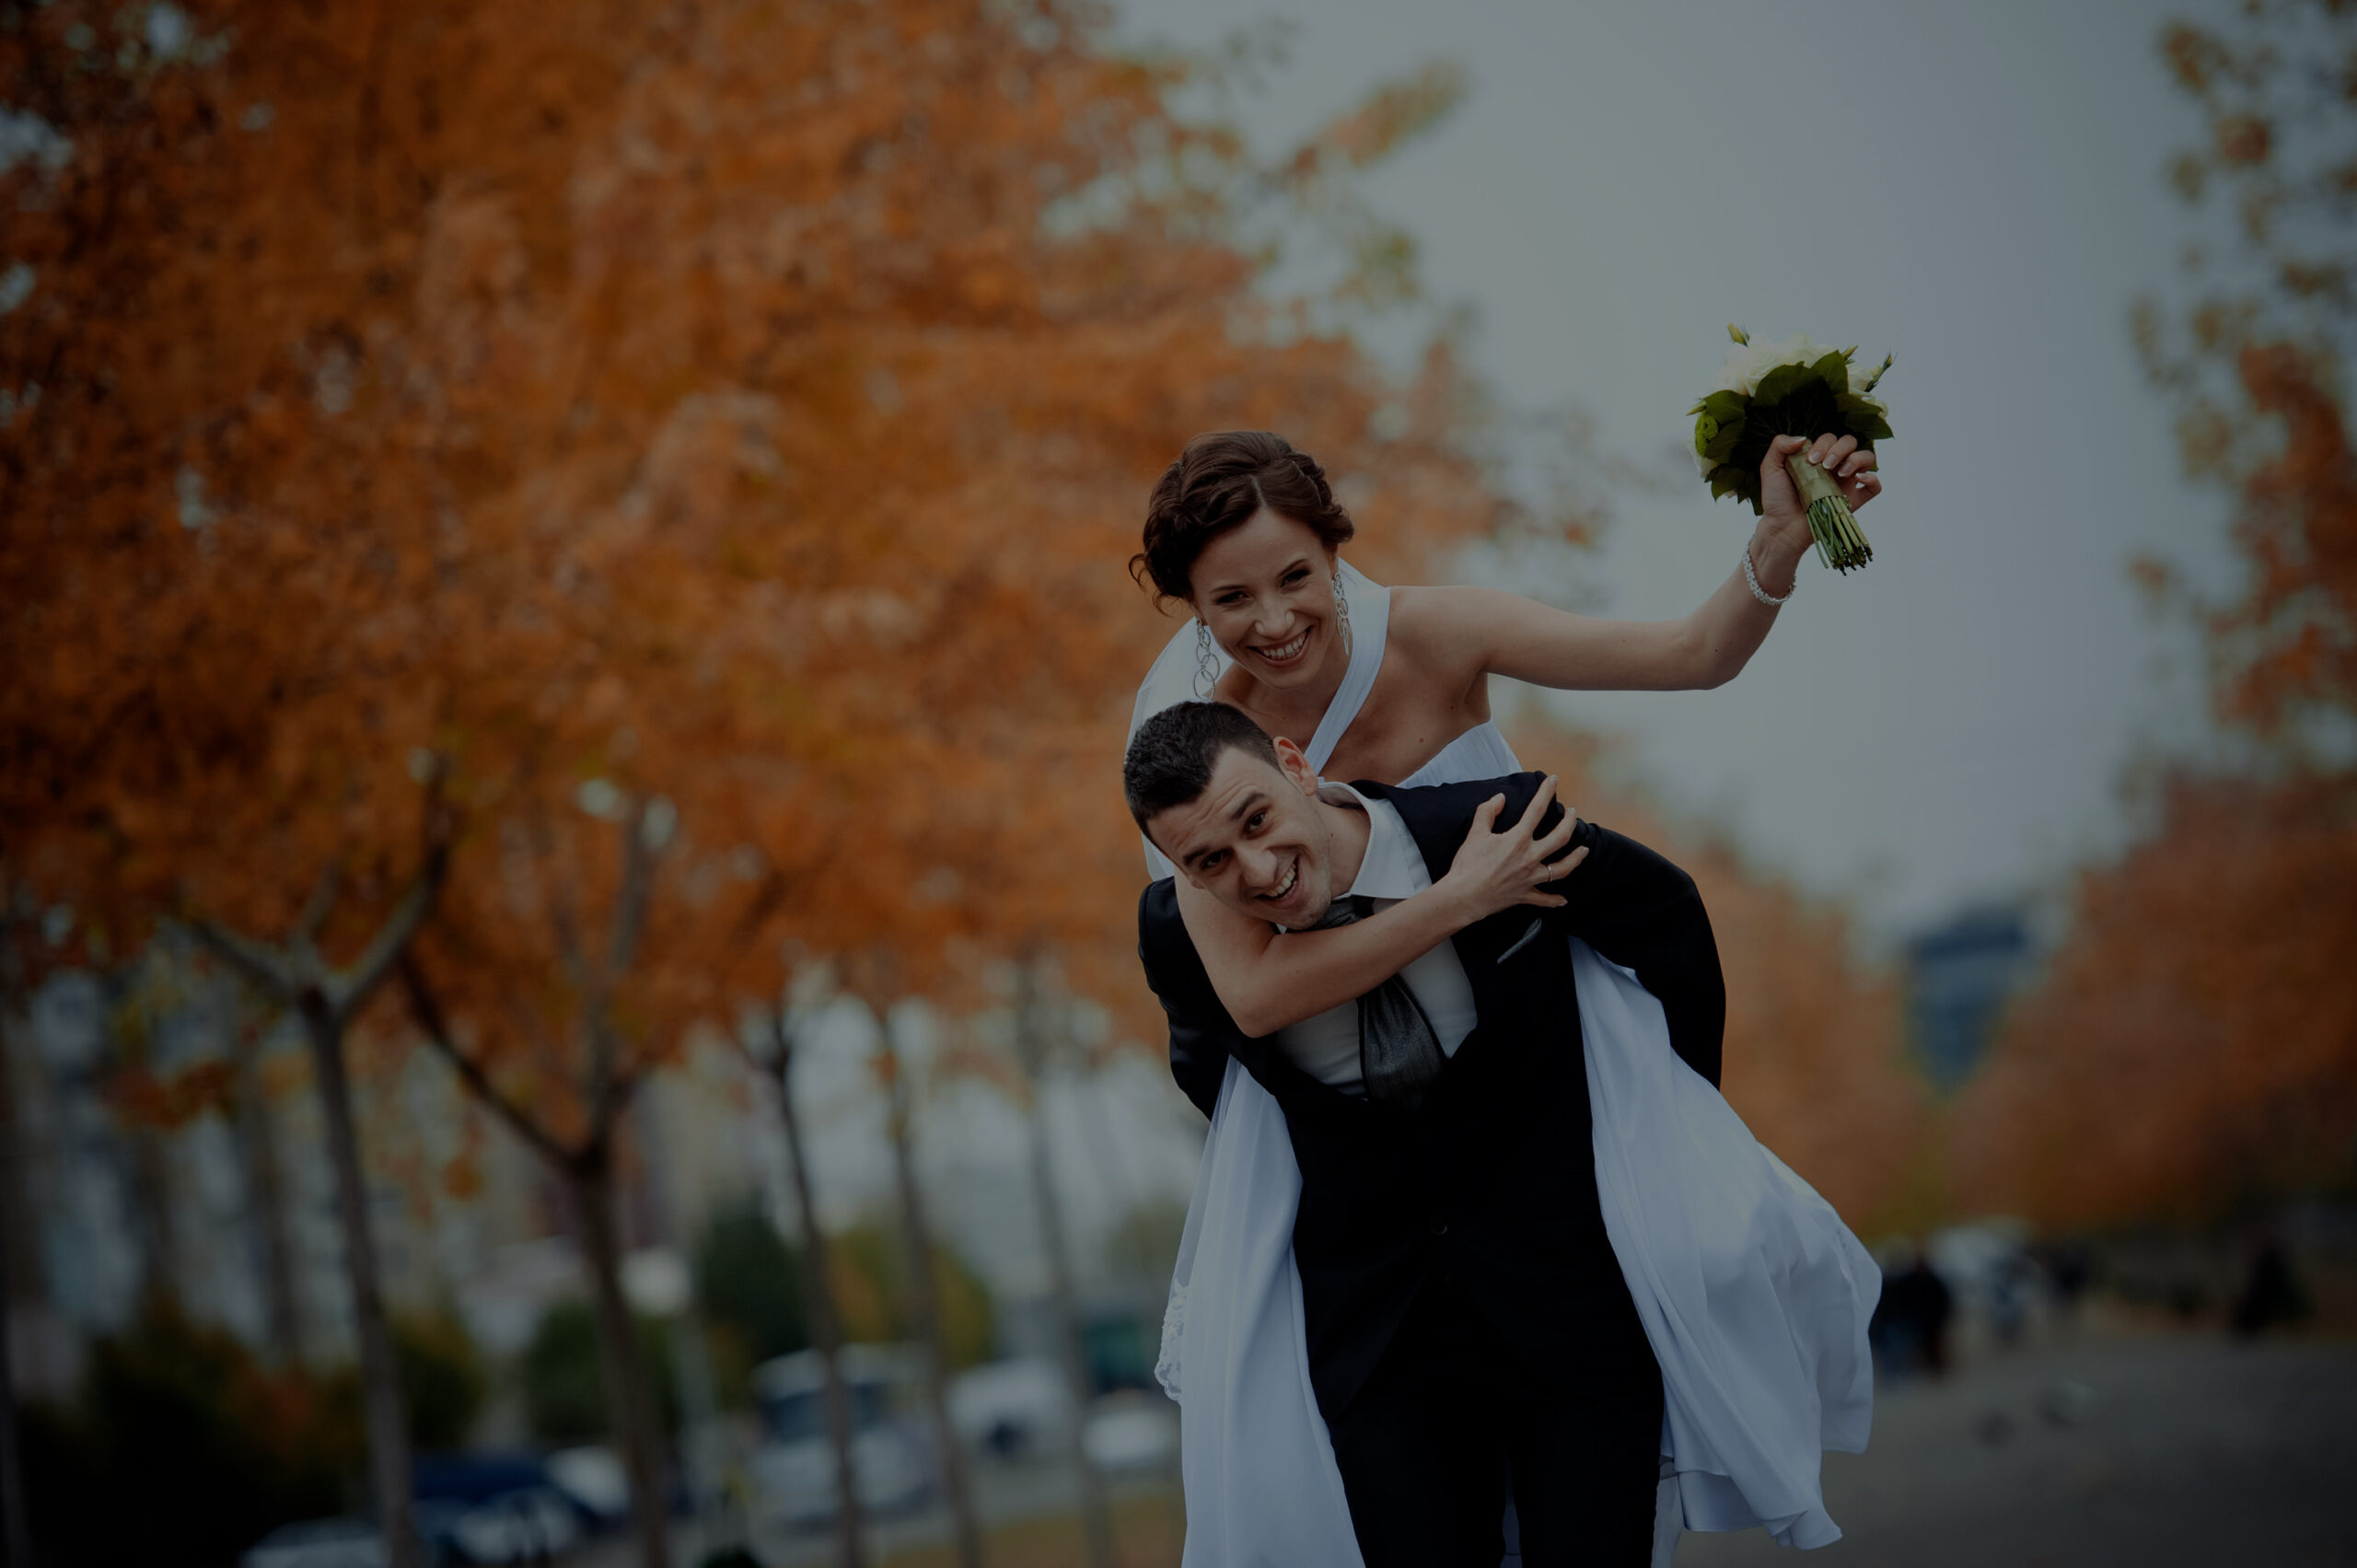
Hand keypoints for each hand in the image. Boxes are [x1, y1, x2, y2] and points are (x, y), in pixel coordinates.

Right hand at [1437, 775, 1587, 922]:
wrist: (1463, 897)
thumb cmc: (1468, 865)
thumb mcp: (1475, 833)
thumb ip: (1487, 812)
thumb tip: (1500, 798)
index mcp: (1518, 839)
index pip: (1537, 810)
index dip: (1546, 792)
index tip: (1553, 780)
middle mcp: (1530, 857)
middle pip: (1560, 837)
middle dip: (1570, 822)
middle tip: (1572, 813)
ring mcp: (1530, 878)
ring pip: (1562, 868)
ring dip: (1576, 858)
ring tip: (1584, 850)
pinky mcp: (1525, 895)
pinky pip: (1545, 899)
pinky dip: (1555, 900)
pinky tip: (1563, 899)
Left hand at [1757, 432, 1882, 558]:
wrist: (1782, 527)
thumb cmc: (1777, 498)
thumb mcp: (1770, 467)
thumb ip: (1780, 445)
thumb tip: (1804, 437)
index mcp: (1818, 457)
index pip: (1830, 438)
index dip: (1824, 444)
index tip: (1811, 460)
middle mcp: (1834, 467)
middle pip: (1850, 443)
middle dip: (1840, 449)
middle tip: (1825, 466)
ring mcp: (1845, 483)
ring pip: (1867, 458)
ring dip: (1857, 459)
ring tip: (1841, 473)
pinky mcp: (1853, 501)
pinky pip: (1874, 487)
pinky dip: (1873, 479)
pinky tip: (1859, 479)